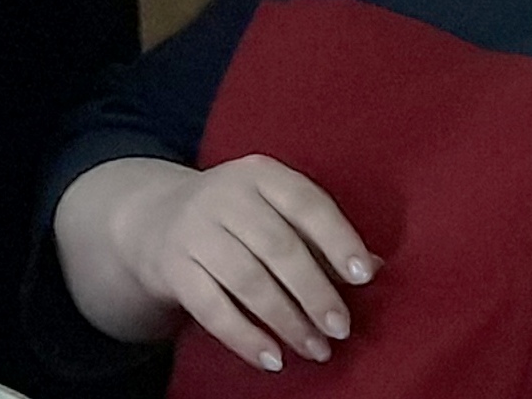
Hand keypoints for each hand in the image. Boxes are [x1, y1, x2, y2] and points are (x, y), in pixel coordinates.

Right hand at [63, 154, 375, 372]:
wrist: (157, 218)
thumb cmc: (239, 219)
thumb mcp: (276, 211)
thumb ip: (322, 238)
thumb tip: (374, 267)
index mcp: (260, 174)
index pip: (305, 203)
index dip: (336, 240)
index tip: (363, 277)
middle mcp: (223, 195)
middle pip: (277, 247)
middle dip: (314, 292)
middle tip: (341, 328)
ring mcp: (193, 230)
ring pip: (246, 280)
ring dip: (286, 320)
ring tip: (315, 349)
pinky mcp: (173, 266)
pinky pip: (211, 307)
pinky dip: (244, 337)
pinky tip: (272, 358)